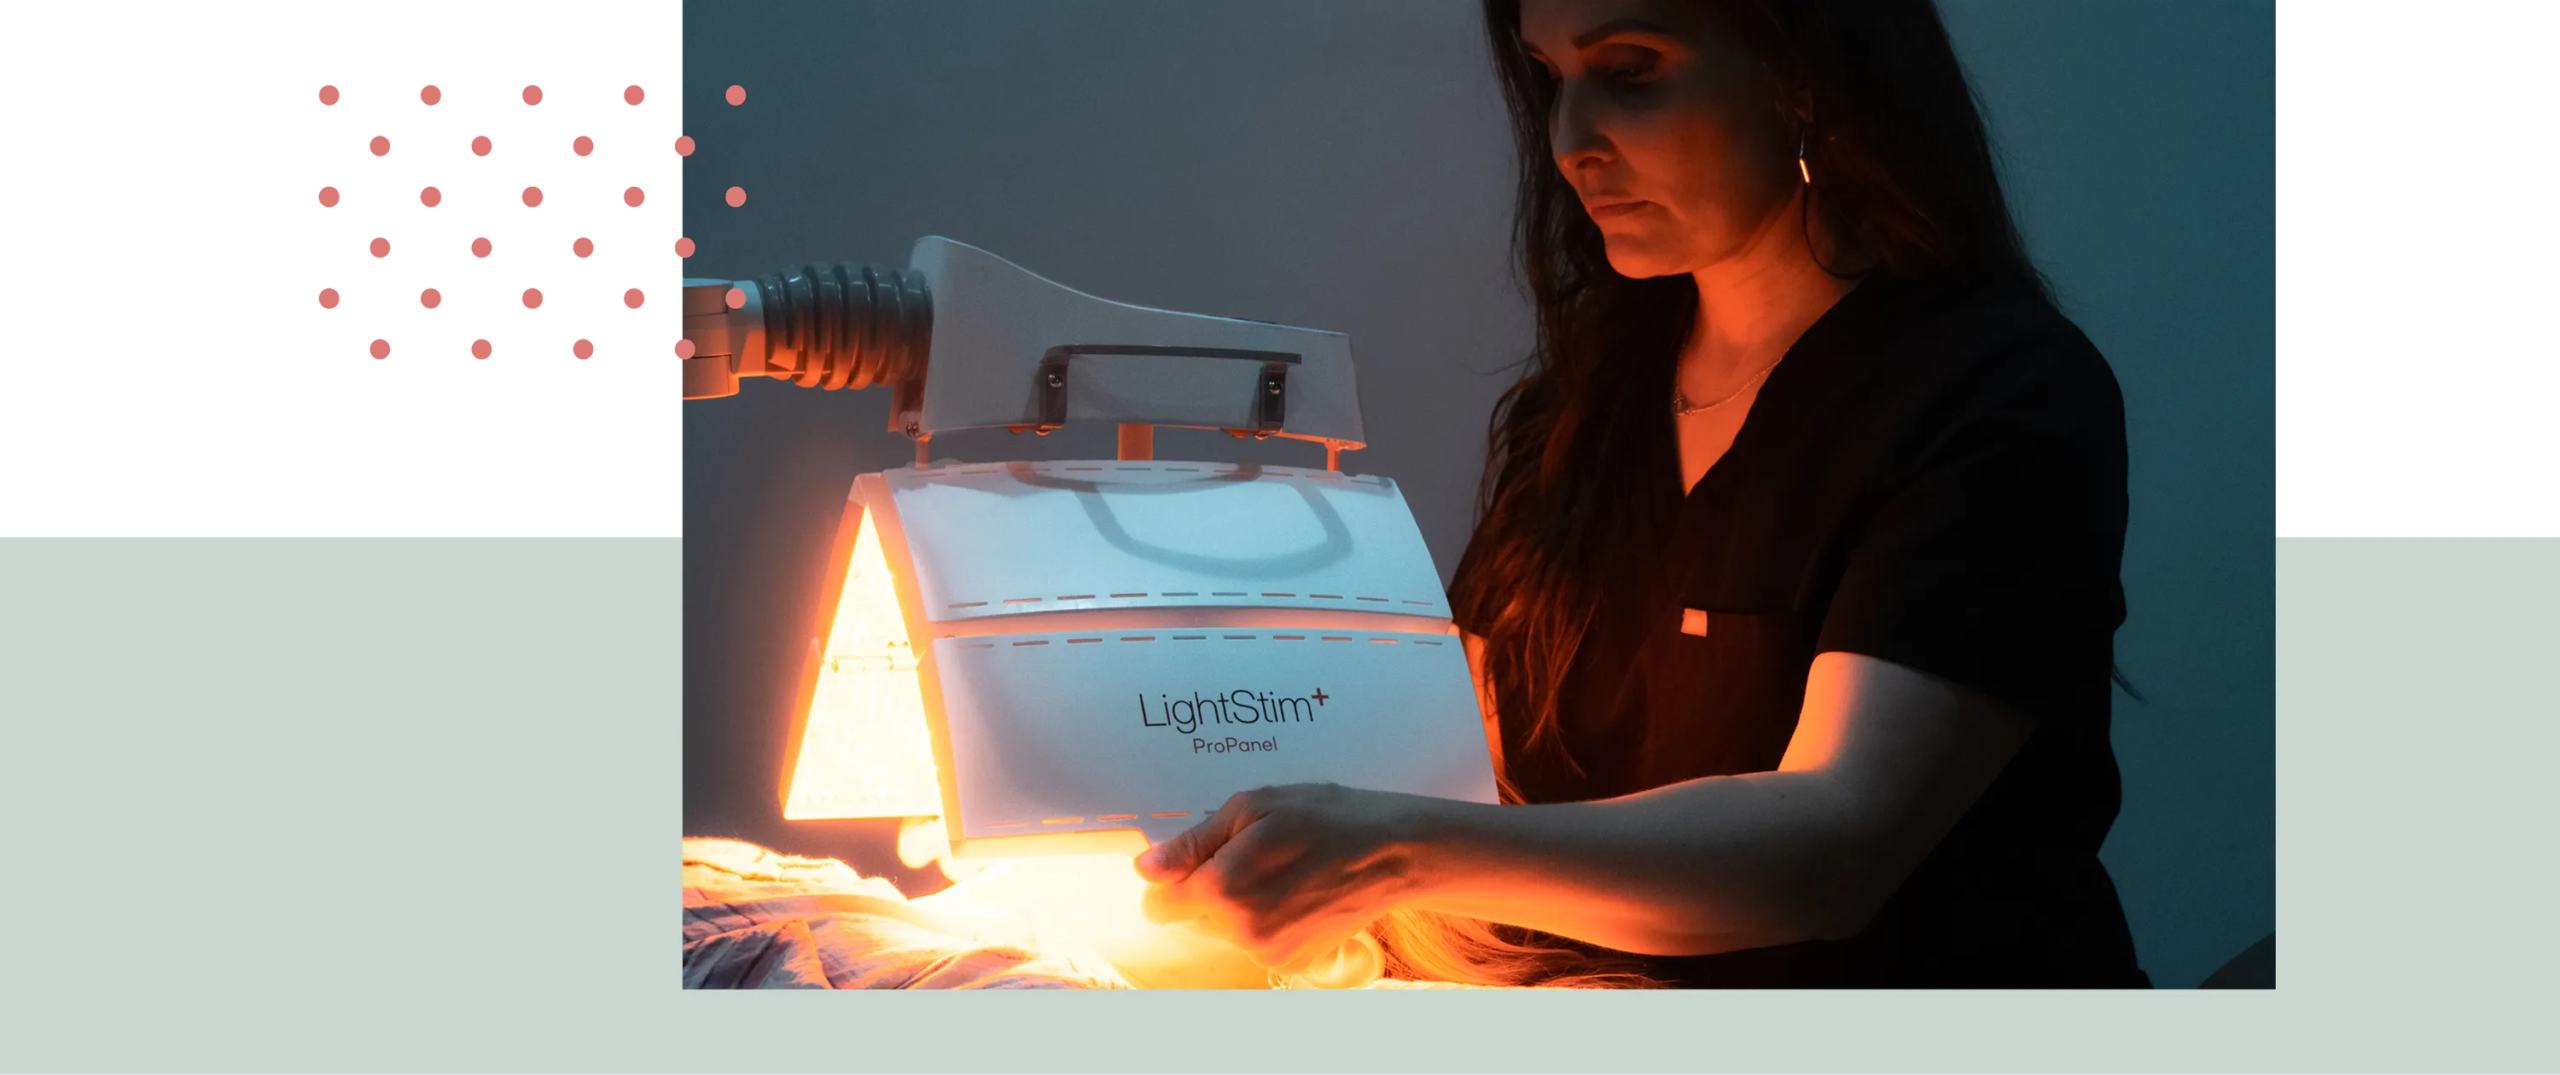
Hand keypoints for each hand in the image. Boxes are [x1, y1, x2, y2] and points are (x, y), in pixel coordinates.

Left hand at [1133, 782, 1427, 975]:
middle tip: (1253, 855)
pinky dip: (1265, 923)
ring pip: (1223, 931)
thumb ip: (1191, 844)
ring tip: (1280, 871)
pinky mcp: (1290, 964)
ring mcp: (1267, 953)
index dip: (1172, 880)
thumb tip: (1146, 868)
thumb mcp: (1251, 808)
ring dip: (1238, 906)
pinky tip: (1295, 895)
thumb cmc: (1324, 818)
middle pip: (1191, 917)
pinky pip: (1254, 944)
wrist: (1391, 853)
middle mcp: (1241, 931)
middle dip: (1209, 889)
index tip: (1199, 860)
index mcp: (1223, 890)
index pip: (1156, 906)